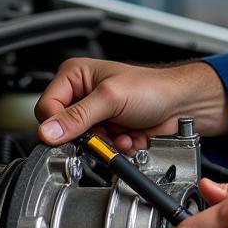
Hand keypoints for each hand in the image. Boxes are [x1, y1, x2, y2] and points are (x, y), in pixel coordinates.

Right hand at [34, 57, 227, 148]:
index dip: (57, 125)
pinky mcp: (107, 132)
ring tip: (121, 133)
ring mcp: (95, 115)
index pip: (46, 108)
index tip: (74, 133)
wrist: (181, 105)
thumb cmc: (153, 88)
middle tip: (105, 131)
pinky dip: (114, 149)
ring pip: (82, 144)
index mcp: (75, 76)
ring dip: (104, 144)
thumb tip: (48, 132)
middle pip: (63, 129)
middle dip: (88, 136)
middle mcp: (82, 94)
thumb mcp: (111, 98)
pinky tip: (128, 138)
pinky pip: (98, 151)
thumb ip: (78, 116)